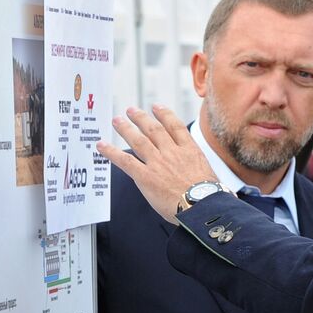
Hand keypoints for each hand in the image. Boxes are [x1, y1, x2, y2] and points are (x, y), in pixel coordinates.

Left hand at [97, 105, 217, 223]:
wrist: (203, 205)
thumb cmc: (210, 197)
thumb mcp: (210, 175)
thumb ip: (199, 170)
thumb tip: (201, 178)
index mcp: (190, 151)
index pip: (175, 126)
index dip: (165, 115)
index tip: (157, 107)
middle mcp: (172, 153)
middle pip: (154, 129)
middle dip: (141, 118)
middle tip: (132, 111)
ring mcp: (158, 163)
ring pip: (139, 140)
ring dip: (126, 129)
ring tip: (117, 120)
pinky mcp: (146, 177)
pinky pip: (125, 161)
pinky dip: (112, 152)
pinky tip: (102, 146)